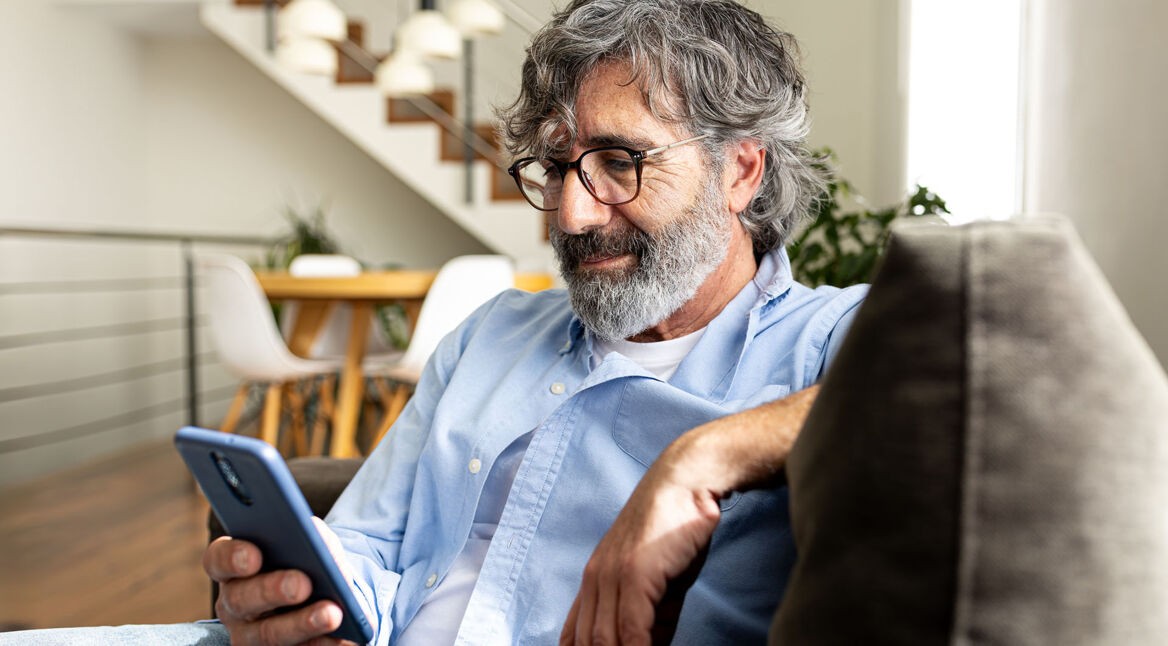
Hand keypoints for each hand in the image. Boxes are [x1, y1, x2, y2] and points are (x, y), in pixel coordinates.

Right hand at [203, 522, 357, 645]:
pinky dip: (323, 645)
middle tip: (302, 585)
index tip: (253, 556)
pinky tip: (345, 639)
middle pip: (242, 599)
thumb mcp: (313, 541)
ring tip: (332, 614)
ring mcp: (250, 636)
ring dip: (302, 624)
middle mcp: (234, 603)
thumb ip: (309, 536)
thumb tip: (318, 543)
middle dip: (272, 591)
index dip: (231, 558)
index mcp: (234, 567)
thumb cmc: (312, 560)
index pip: (218, 560)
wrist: (329, 593)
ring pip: (268, 634)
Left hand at [560, 386, 819, 644]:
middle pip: (586, 642)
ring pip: (604, 641)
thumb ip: (648, 616)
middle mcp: (595, 579)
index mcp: (594, 580)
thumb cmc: (676, 529)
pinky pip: (631, 630)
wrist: (687, 483)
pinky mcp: (635, 574)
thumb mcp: (658, 581)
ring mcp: (612, 576)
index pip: (574, 636)